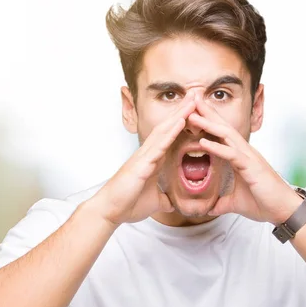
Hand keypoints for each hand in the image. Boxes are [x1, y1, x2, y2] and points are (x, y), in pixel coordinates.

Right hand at [91, 92, 196, 224]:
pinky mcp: (141, 164)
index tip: (196, 110)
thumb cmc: (127, 204)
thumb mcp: (154, 202)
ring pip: (164, 130)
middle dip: (182, 111)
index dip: (183, 123)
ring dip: (179, 115)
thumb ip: (165, 199)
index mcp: (153, 160)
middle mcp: (148, 154)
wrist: (109, 212)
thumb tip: (174, 203)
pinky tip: (180, 122)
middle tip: (196, 94)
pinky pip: (158, 145)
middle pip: (168, 127)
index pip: (171, 137)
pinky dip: (170, 133)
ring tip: (192, 101)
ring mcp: (144, 157)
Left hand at [188, 96, 301, 224]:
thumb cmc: (265, 203)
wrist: (284, 211)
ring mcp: (249, 158)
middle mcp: (245, 153)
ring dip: (209, 124)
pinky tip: (203, 142)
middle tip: (191, 99)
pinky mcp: (252, 167)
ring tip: (193, 115)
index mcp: (241, 157)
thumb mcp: (236, 203)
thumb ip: (222, 202)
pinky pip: (232, 154)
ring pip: (226, 136)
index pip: (222, 135)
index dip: (208, 123)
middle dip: (207, 113)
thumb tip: (209, 208)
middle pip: (223, 128)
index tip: (193, 112)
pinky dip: (217, 147)